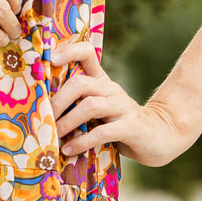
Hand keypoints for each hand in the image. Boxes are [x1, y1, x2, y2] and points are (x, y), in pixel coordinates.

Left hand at [50, 39, 189, 166]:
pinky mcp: (130, 127)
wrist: (160, 136)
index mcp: (102, 81)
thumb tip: (42, 110)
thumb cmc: (120, 123)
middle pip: (80, 83)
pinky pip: (102, 132)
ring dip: (67, 122)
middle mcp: (111, 90)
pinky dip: (82, 141)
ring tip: (54, 136)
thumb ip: (78, 104)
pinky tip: (69, 149)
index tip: (50, 58)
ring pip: (89, 106)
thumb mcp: (100, 108)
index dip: (69, 51)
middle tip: (44, 117)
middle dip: (58, 101)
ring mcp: (122, 107)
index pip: (87, 53)